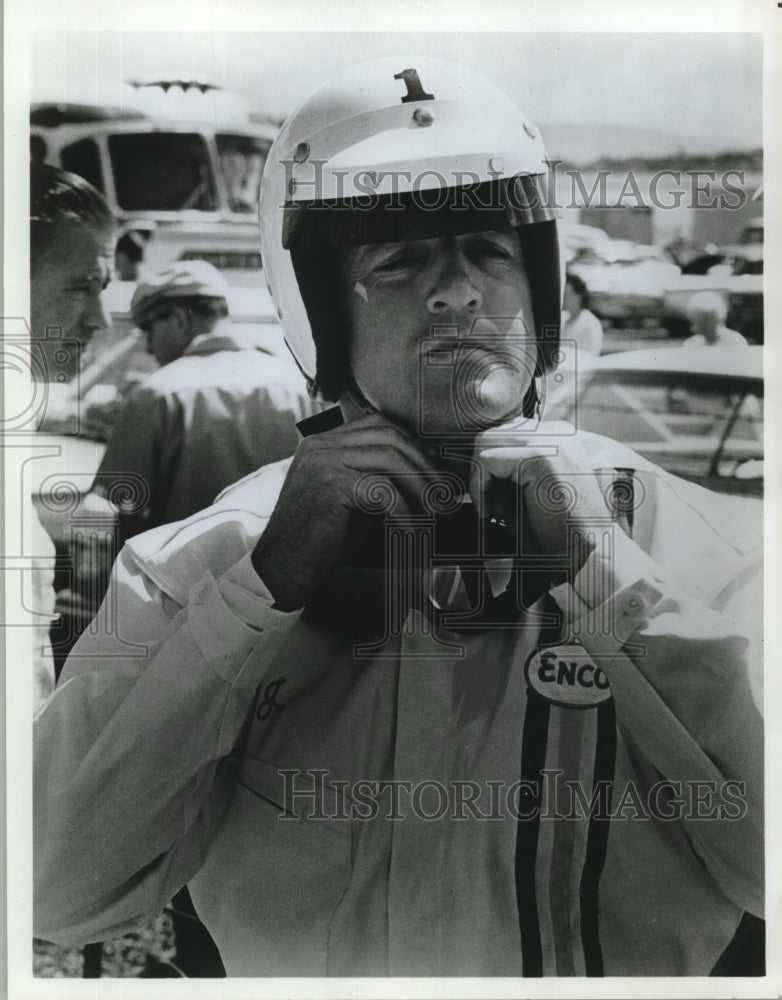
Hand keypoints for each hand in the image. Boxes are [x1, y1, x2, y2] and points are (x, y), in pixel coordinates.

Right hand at [251, 413, 448, 610]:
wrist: (283, 568)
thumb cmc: (320, 538)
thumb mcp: (350, 498)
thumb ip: (377, 478)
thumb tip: (427, 473)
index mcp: (323, 442)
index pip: (378, 424)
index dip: (413, 444)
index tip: (435, 470)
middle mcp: (321, 444)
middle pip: (389, 436)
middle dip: (423, 464)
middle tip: (443, 494)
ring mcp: (324, 461)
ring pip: (390, 459)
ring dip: (419, 487)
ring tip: (431, 512)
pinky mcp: (331, 485)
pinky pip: (383, 491)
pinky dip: (404, 512)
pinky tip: (410, 530)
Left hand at [469, 420, 608, 568]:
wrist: (584, 557)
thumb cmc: (552, 532)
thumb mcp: (523, 491)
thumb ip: (504, 469)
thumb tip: (468, 458)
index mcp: (557, 437)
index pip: (503, 433)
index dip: (487, 468)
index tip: (492, 502)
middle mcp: (556, 431)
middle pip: (490, 433)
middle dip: (481, 473)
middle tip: (491, 508)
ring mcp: (551, 439)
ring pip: (484, 442)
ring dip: (479, 480)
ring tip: (493, 510)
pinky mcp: (540, 454)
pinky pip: (486, 459)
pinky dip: (481, 488)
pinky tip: (496, 513)